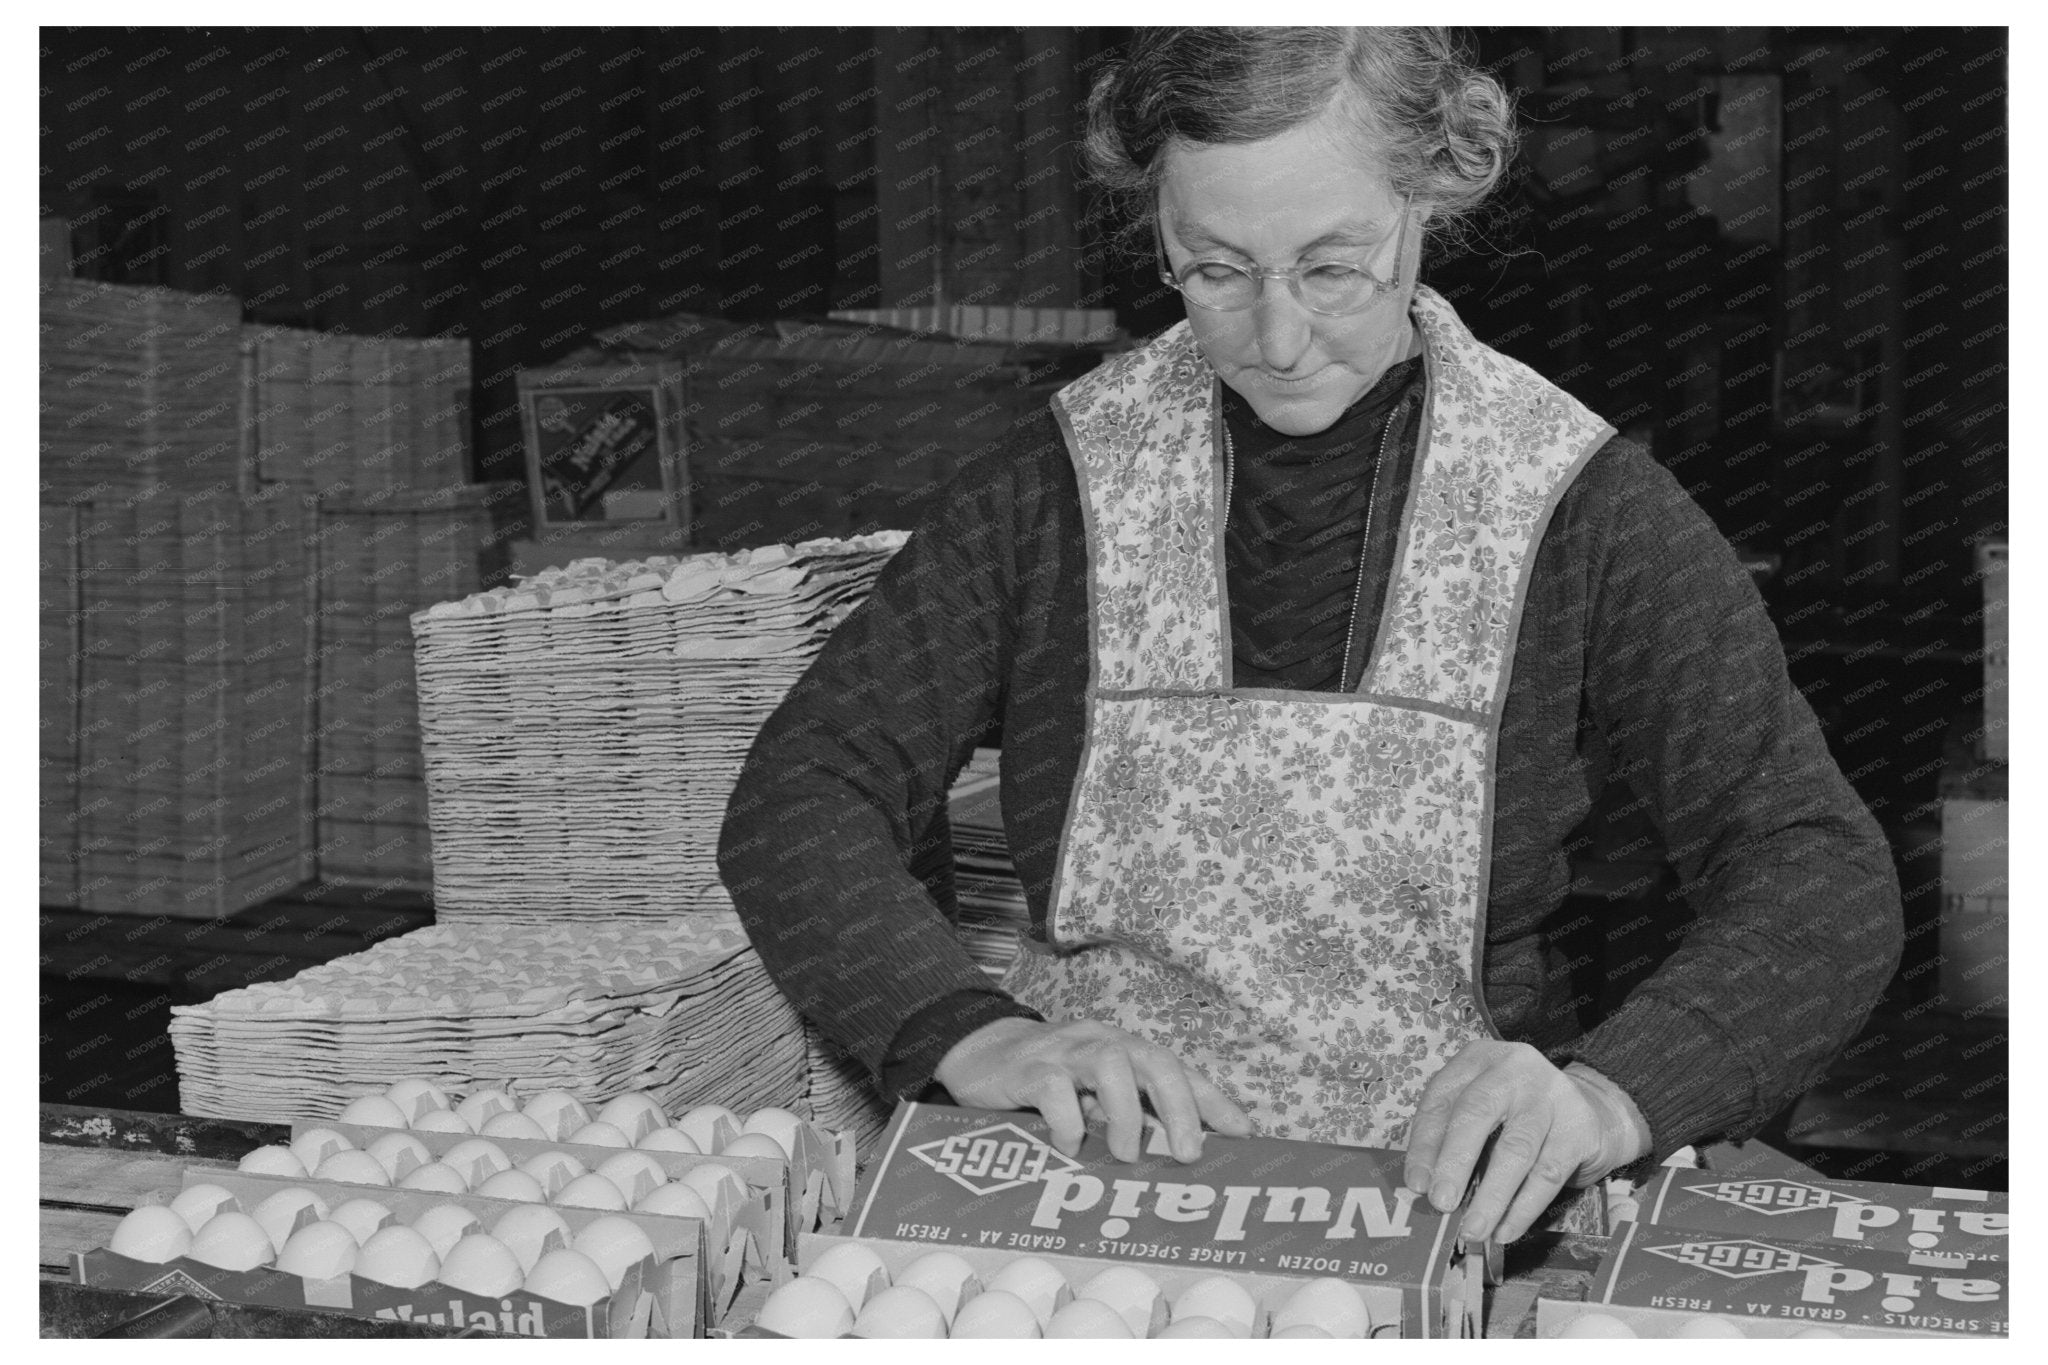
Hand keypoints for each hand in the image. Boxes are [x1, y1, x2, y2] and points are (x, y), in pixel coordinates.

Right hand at [933, 1017, 1251, 1163]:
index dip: (1212, 1100)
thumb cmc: (1047, 1084)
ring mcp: (1064, 1051)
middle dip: (1179, 1107)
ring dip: (1125, 1113)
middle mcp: (1101, 1044)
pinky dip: (1067, 1121)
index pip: (1177, 1070)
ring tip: (1125, 1154)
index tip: (1244, 1134)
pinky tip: (1067, 1147)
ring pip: (1109, 1063)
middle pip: (1153, 1060)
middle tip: (1188, 1155)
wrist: (977, 1055)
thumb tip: (1174, 1157)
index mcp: (1124, 1052)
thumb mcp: (1092, 1098)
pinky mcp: (1027, 1068)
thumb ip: (1126, 1118)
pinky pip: (1053, 1086)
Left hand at [1402, 1041, 1649, 1244]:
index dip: (1425, 1144)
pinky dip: (1523, 1208)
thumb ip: (1451, 1137)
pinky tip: (1506, 1230)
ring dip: (1491, 1196)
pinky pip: (1547, 1174)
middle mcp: (1513, 1069)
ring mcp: (1550, 1096)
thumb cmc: (1517, 1113)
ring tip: (1473, 1229)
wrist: (1590, 1109)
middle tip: (1440, 1202)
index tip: (1415, 1184)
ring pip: (1515, 1149)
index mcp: (1478, 1059)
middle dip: (1454, 1161)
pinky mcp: (1579, 1128)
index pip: (1441, 1099)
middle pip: (1476, 1112)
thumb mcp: (1481, 1108)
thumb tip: (1424, 1186)